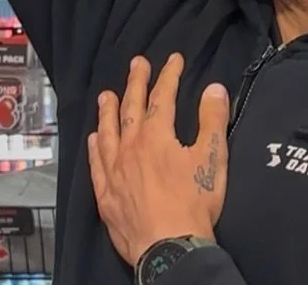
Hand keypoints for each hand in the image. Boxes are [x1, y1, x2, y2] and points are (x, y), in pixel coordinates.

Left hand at [88, 53, 229, 266]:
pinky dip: (95, 149)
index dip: (169, 74)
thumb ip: (212, 119)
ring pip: (108, 132)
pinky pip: (97, 164)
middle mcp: (130, 147)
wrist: (169, 248)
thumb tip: (214, 88)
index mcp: (156, 136)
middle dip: (136, 82)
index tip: (174, 58)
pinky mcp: (106, 195)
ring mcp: (114, 172)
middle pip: (131, 107)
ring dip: (108, 111)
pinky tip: (94, 140)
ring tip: (106, 95)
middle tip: (137, 63)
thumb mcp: (212, 158)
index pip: (162, 96)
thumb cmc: (193, 203)